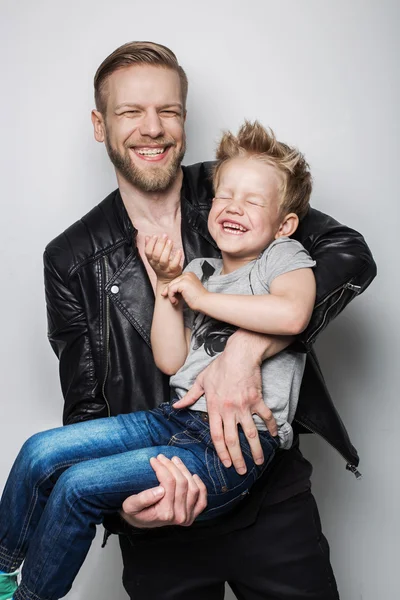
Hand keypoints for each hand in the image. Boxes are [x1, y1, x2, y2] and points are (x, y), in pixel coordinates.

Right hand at [120, 454, 206, 527]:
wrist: (139, 522)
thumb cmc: (134, 512)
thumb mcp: (130, 506)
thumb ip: (142, 499)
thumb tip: (160, 490)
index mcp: (164, 513)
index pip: (168, 483)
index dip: (161, 467)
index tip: (153, 459)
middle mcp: (179, 516)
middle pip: (181, 483)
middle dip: (171, 466)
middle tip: (162, 457)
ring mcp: (187, 516)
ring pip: (193, 488)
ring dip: (185, 471)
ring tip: (174, 460)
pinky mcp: (192, 516)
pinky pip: (202, 500)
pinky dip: (200, 486)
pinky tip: (193, 475)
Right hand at [145, 234, 181, 281]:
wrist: (167, 280)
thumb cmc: (160, 265)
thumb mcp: (153, 257)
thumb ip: (150, 247)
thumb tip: (147, 237)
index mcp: (151, 260)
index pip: (147, 252)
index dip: (150, 244)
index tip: (155, 236)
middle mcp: (156, 264)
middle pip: (156, 255)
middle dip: (160, 244)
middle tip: (165, 236)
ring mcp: (165, 268)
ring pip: (164, 259)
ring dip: (167, 249)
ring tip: (170, 241)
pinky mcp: (173, 270)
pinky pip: (174, 264)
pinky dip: (177, 257)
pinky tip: (179, 250)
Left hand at [163, 272, 207, 308]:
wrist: (204, 302)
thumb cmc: (198, 299)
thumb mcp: (187, 290)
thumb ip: (180, 288)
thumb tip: (166, 290)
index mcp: (189, 274)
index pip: (176, 280)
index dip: (172, 289)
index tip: (172, 297)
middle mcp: (187, 274)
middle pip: (172, 282)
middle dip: (169, 292)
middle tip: (173, 300)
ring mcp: (185, 278)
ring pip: (170, 286)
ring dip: (170, 295)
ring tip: (175, 301)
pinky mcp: (182, 283)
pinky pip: (171, 289)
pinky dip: (171, 297)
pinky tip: (175, 301)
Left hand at [173, 331, 278, 473]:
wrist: (239, 355)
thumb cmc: (220, 367)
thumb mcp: (201, 380)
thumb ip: (189, 396)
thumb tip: (176, 405)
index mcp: (214, 407)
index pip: (216, 435)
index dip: (221, 452)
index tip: (226, 463)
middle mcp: (229, 410)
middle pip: (233, 440)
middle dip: (237, 458)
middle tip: (241, 471)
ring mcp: (244, 406)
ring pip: (250, 433)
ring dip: (255, 450)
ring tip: (258, 462)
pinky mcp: (257, 400)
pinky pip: (266, 417)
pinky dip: (271, 427)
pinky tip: (273, 436)